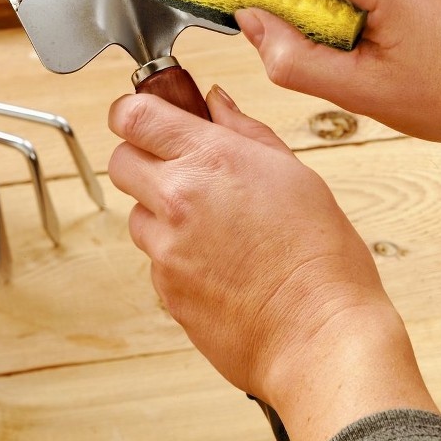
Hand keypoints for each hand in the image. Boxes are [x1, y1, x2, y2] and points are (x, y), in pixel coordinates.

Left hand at [108, 85, 437, 440]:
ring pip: (136, 213)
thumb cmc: (320, 258)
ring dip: (160, 213)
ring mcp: (165, 246)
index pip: (133, 115)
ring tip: (213, 229)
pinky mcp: (164, 288)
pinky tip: (218, 265)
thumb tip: (214, 101)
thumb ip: (243, 130)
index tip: (146, 118)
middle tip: (178, 170)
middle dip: (141, 159)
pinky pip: (154, 258)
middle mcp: (177, 197)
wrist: (321, 339)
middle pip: (120, 160)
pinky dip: (174, 257)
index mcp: (210, 159)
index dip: (133, 112)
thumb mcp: (293, 174)